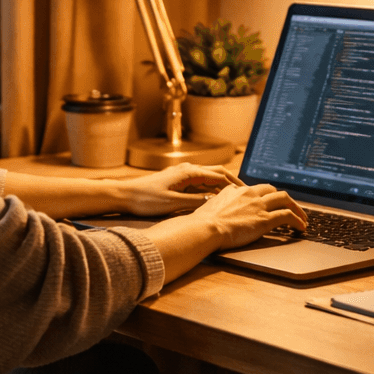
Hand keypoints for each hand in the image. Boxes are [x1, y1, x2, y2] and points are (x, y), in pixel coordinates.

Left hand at [120, 162, 241, 215]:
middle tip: (246, 195)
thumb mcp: (173, 203)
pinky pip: (200, 183)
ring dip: (222, 186)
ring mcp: (183, 175)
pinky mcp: (178, 181)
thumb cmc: (147, 199)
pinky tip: (215, 199)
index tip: (247, 194)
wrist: (126, 195)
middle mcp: (188, 170)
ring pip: (209, 178)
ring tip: (234, 199)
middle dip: (232, 183)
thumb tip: (215, 202)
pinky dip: (210, 189)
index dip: (235, 185)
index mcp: (189, 172)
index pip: (220, 176)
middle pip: (217, 173)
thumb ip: (195, 202)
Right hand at [191, 182, 307, 250]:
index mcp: (236, 190)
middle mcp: (249, 194)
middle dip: (284, 199)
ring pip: (285, 199)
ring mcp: (258, 206)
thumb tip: (217, 206)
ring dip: (296, 208)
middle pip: (273, 190)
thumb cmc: (203, 222)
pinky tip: (301, 228)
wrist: (205, 228)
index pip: (257, 188)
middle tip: (290, 207)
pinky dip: (297, 220)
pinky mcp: (264, 219)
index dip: (267, 195)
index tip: (271, 202)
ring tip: (303, 217)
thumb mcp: (211, 206)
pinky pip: (287, 216)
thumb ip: (220, 203)